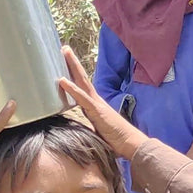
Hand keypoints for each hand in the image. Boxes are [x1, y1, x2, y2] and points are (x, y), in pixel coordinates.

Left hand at [58, 46, 146, 160]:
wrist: (131, 144)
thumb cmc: (117, 141)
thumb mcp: (99, 132)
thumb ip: (90, 126)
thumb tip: (82, 131)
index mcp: (95, 105)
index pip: (82, 86)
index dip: (74, 74)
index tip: (65, 63)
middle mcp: (96, 101)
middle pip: (82, 78)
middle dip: (72, 63)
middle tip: (63, 48)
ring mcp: (97, 104)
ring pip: (82, 81)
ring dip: (72, 67)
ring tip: (63, 52)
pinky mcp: (97, 111)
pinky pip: (82, 97)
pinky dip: (72, 88)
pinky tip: (62, 80)